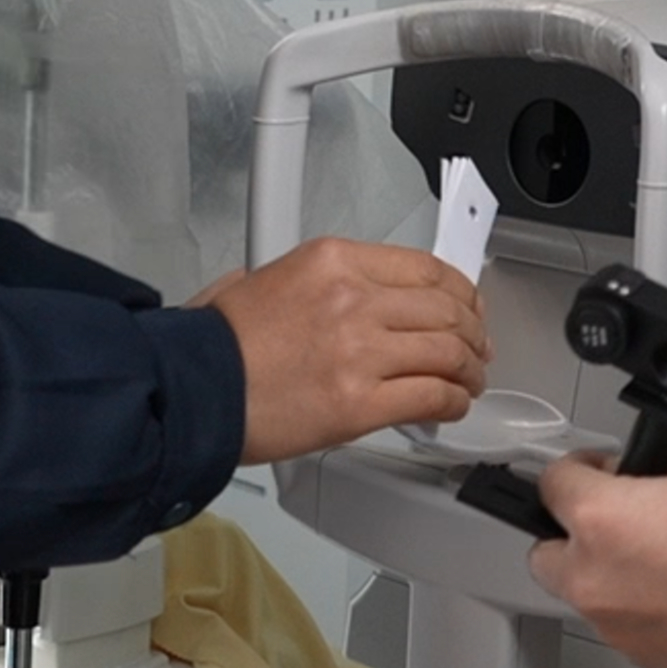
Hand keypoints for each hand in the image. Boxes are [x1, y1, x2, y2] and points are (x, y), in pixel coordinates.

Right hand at [206, 237, 487, 462]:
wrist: (191, 392)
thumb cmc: (214, 345)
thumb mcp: (262, 279)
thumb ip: (314, 281)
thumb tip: (339, 295)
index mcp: (333, 260)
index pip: (425, 268)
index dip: (459, 292)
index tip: (465, 307)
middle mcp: (354, 298)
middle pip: (447, 309)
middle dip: (472, 333)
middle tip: (475, 350)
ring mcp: (361, 351)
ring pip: (449, 353)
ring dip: (469, 371)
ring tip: (469, 383)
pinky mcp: (359, 404)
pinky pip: (432, 396)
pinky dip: (452, 402)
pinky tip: (450, 407)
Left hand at [529, 453, 666, 667]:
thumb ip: (660, 476)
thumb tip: (655, 485)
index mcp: (599, 519)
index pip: (553, 482)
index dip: (580, 469)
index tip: (598, 470)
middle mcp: (594, 577)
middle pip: (546, 553)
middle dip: (574, 535)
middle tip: (616, 521)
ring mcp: (616, 626)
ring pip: (587, 594)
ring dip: (610, 576)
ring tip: (664, 561)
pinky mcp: (645, 658)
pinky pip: (624, 626)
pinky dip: (642, 610)